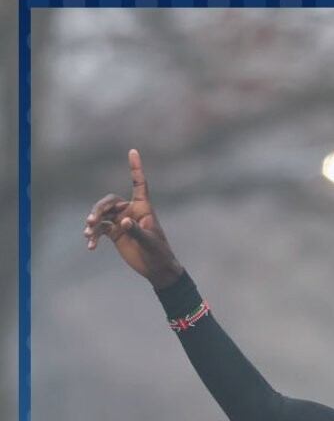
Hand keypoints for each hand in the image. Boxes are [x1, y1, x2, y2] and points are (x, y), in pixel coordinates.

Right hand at [83, 149, 183, 288]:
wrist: (156, 269)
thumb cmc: (159, 253)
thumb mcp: (149, 242)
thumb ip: (136, 231)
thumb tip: (123, 221)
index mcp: (143, 208)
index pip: (138, 184)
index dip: (135, 168)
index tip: (133, 151)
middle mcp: (130, 211)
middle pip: (109, 202)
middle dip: (98, 210)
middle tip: (92, 221)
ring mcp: (121, 221)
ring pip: (101, 215)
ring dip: (93, 223)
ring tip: (88, 234)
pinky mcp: (115, 233)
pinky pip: (100, 229)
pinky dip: (94, 235)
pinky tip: (91, 245)